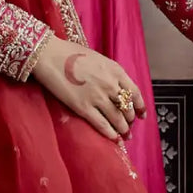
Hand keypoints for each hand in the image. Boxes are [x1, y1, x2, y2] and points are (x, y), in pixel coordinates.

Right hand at [30, 35, 146, 138]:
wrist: (50, 55)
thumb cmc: (70, 53)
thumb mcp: (98, 59)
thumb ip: (109, 73)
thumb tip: (115, 86)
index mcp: (115, 71)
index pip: (135, 93)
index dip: (140, 106)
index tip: (142, 114)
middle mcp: (110, 85)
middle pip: (127, 108)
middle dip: (130, 120)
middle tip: (129, 126)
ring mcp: (97, 97)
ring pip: (117, 119)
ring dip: (123, 129)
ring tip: (125, 136)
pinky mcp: (83, 107)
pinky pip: (101, 124)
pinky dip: (110, 134)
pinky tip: (113, 139)